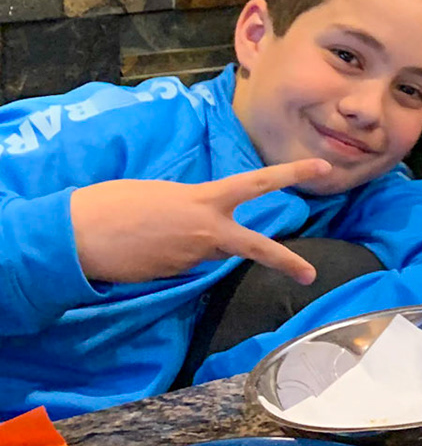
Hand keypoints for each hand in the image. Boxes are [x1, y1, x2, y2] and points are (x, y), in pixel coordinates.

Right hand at [69, 159, 333, 286]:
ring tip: (152, 232)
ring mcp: (189, 259)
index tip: (322, 167)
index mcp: (204, 200)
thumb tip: (200, 220)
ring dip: (196, 245)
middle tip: (310, 274)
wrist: (75, 237)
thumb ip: (192, 206)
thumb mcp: (162, 194)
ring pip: (209, 253)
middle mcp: (205, 232)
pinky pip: (183, 264)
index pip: (257, 183)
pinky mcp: (172, 278)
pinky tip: (144, 249)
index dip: (291, 173)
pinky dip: (173, 256)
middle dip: (285, 260)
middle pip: (255, 247)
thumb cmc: (112, 204)